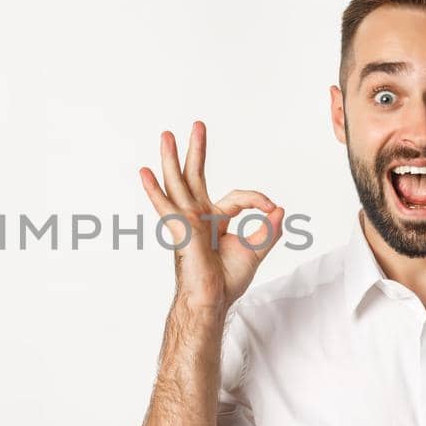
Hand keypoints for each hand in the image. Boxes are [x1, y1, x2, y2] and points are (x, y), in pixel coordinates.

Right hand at [140, 121, 285, 313]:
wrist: (211, 300)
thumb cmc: (225, 280)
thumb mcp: (256, 250)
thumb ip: (269, 229)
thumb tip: (280, 209)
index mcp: (215, 219)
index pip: (238, 197)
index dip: (258, 199)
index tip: (272, 208)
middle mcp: (198, 216)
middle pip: (195, 176)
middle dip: (196, 150)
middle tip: (197, 125)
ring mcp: (187, 221)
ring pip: (178, 183)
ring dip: (172, 158)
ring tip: (167, 134)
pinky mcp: (180, 230)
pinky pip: (165, 206)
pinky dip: (154, 190)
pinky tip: (144, 172)